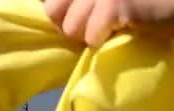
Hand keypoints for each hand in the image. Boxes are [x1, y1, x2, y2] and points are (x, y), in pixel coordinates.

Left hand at [44, 0, 173, 47]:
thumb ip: (87, 0)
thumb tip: (52, 12)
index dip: (60, 12)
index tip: (78, 17)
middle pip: (53, 11)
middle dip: (69, 26)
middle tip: (92, 29)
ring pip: (70, 27)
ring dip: (86, 37)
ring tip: (108, 32)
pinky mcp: (113, 4)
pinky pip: (90, 37)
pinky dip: (102, 43)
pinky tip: (121, 32)